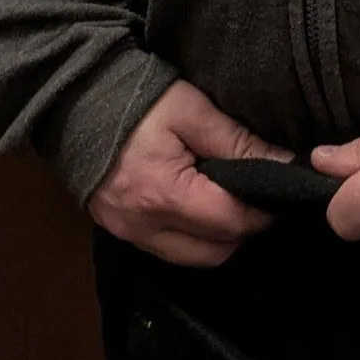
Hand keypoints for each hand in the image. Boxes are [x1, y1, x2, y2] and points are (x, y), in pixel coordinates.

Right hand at [88, 80, 285, 267]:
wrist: (76, 103)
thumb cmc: (141, 102)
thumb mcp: (194, 111)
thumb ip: (239, 142)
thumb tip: (284, 163)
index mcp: (165, 196)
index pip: (230, 223)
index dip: (263, 211)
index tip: (280, 192)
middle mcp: (144, 227)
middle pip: (213, 253)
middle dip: (243, 230)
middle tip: (258, 197)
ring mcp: (128, 234)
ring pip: (191, 258)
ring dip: (217, 239)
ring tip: (232, 202)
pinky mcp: (119, 231)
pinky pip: (167, 250)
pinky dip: (191, 238)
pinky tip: (202, 209)